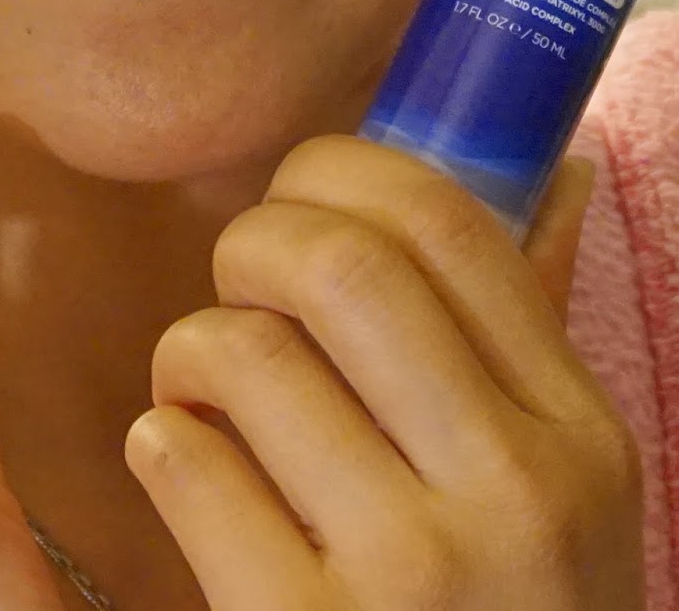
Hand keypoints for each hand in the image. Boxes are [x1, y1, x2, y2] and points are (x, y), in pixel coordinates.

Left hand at [127, 141, 645, 609]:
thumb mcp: (563, 485)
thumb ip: (524, 334)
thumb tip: (550, 165)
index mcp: (576, 430)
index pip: (446, 221)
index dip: (342, 169)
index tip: (301, 191)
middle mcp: (510, 492)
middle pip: (335, 264)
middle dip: (254, 241)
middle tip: (238, 282)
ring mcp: (408, 576)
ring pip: (243, 356)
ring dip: (190, 348)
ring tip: (201, 387)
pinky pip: (183, 466)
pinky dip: (160, 443)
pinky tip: (186, 469)